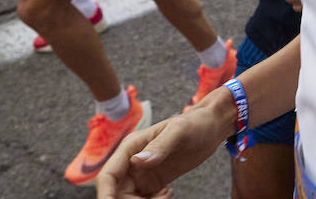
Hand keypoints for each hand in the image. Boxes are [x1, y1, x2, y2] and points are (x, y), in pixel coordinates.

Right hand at [96, 107, 224, 198]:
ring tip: (167, 195)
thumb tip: (137, 162)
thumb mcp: (179, 131)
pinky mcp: (152, 184)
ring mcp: (141, 174)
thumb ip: (160, 145)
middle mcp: (131, 162)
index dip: (105, 196)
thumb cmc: (195, 123)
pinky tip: (169, 194)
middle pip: (116, 194)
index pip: (108, 176)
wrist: (210, 128)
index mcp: (131, 147)